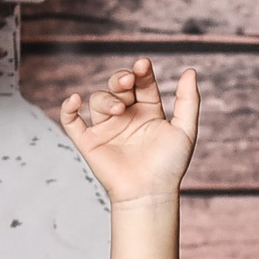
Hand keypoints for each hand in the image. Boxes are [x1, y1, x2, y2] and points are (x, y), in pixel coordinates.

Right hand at [61, 58, 200, 206]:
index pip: (142, 82)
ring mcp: (106, 128)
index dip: (141, 71)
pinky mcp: (89, 142)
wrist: (150, 193)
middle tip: (128, 81)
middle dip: (120, 78)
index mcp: (148, 110)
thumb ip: (188, 100)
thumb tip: (190, 70)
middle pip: (117, 86)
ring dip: (106, 98)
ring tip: (118, 109)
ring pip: (98, 99)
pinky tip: (75, 99)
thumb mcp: (185, 129)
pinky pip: (72, 121)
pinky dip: (68, 109)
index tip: (142, 65)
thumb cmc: (169, 166)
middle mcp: (126, 116)